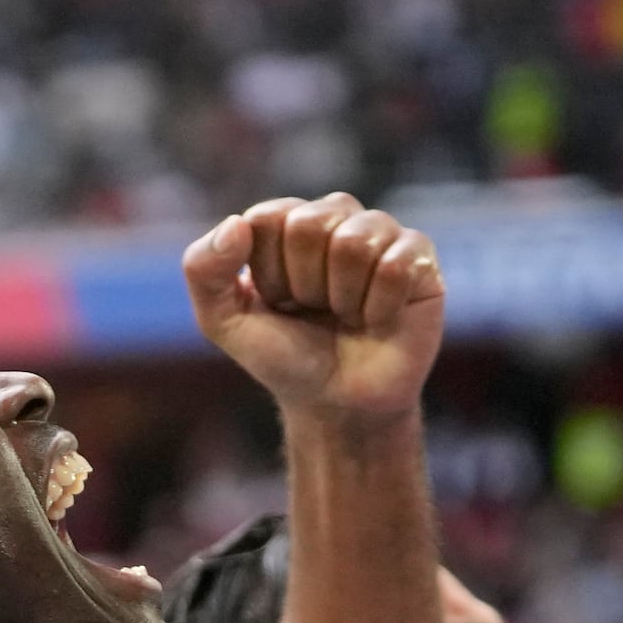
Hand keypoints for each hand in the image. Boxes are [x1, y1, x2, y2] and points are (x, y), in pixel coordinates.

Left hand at [182, 193, 444, 418]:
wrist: (338, 405)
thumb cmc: (285, 358)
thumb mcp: (224, 323)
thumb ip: (204, 271)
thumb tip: (236, 224)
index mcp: (287, 221)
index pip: (268, 218)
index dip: (269, 273)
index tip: (279, 302)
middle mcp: (336, 217)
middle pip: (311, 225)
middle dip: (305, 285)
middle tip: (315, 311)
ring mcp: (381, 235)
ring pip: (355, 242)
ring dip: (342, 298)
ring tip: (347, 316)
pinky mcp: (419, 259)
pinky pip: (396, 265)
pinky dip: (378, 307)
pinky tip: (378, 320)